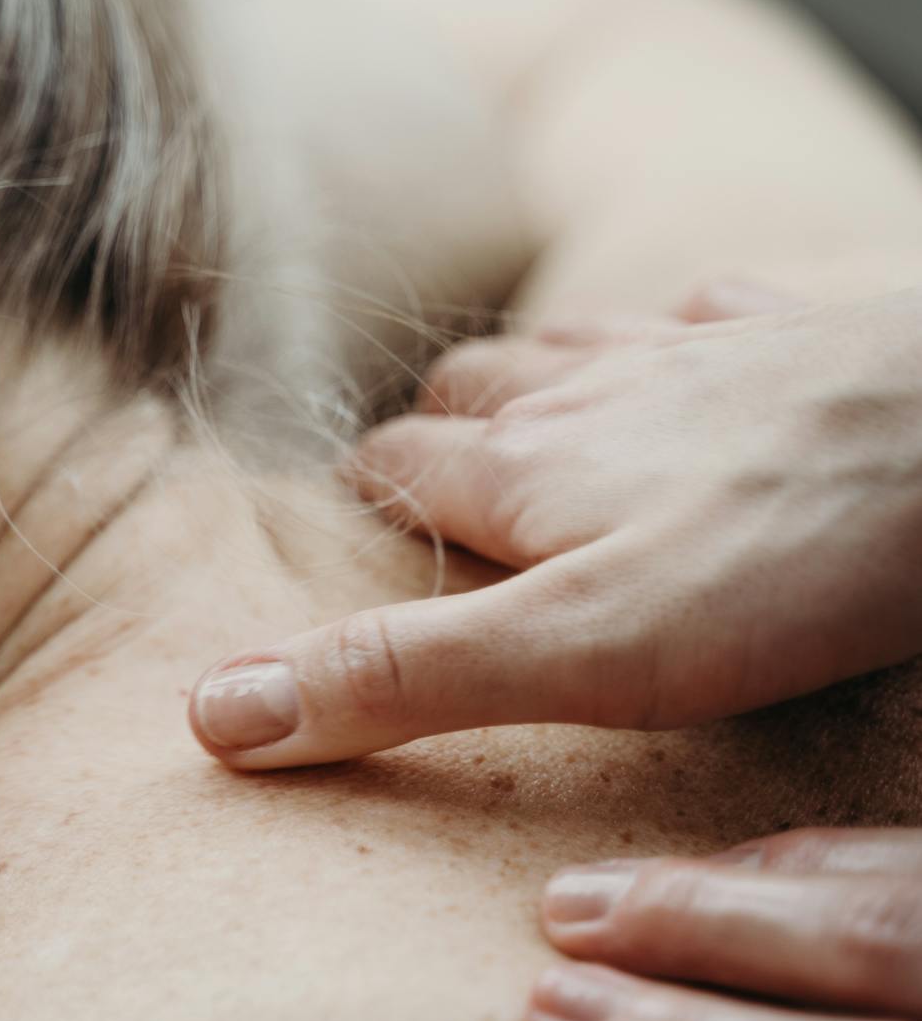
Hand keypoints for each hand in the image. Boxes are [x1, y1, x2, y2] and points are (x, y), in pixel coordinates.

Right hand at [188, 281, 921, 767]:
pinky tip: (703, 349)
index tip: (341, 527)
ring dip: (537, 372)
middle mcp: (598, 393)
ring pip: (579, 344)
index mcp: (530, 468)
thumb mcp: (581, 653)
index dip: (364, 497)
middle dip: (438, 429)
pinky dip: (683, 332)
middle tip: (425, 480)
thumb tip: (214, 710)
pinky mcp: (807, 337)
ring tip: (528, 410)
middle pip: (478, 391)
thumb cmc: (790, 560)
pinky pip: (717, 310)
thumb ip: (404, 676)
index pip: (402, 467)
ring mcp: (705, 353)